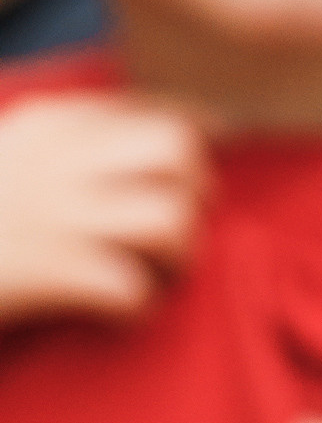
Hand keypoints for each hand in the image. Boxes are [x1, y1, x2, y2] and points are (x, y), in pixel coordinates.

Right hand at [0, 92, 204, 325]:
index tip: (201, 170)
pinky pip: (132, 289)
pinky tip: (116, 312)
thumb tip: (183, 129)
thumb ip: (70, 139)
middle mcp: (54, 159)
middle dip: (193, 196)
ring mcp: (49, 214)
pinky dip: (136, 308)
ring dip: (174, 258)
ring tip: (147, 275)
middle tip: (168, 233)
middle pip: (178, 153)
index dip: (196, 138)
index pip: (154, 110)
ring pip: (169, 219)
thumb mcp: (15, 154)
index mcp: (46, 123)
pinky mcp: (43, 272)